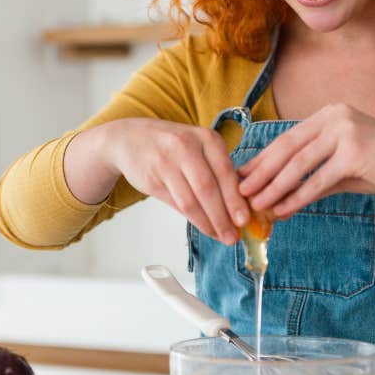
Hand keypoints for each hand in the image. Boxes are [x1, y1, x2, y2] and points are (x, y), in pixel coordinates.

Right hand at [102, 118, 249, 243]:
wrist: (128, 138)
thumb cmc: (171, 145)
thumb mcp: (198, 147)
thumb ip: (217, 170)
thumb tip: (240, 205)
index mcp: (206, 137)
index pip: (225, 172)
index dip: (236, 199)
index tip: (245, 220)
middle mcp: (186, 146)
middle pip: (208, 188)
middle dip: (223, 217)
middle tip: (234, 236)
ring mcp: (166, 162)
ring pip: (191, 200)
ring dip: (208, 223)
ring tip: (221, 236)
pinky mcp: (152, 178)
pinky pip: (176, 204)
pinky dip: (193, 219)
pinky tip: (204, 227)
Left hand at [236, 104, 374, 218]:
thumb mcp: (343, 168)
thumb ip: (312, 175)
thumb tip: (278, 195)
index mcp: (328, 115)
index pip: (287, 139)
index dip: (262, 159)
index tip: (242, 176)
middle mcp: (334, 117)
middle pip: (287, 148)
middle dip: (261, 173)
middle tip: (240, 192)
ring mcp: (345, 131)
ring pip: (298, 164)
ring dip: (274, 187)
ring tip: (256, 204)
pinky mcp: (355, 152)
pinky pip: (318, 179)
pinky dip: (298, 197)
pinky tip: (283, 209)